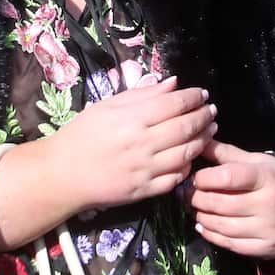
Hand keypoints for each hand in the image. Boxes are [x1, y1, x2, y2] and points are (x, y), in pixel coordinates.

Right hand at [52, 77, 215, 210]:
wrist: (62, 174)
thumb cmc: (82, 134)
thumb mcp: (107, 106)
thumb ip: (143, 94)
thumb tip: (173, 83)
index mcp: (132, 119)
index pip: (174, 104)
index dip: (193, 97)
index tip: (202, 93)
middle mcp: (142, 143)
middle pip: (186, 127)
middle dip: (204, 116)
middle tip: (212, 110)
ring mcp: (144, 169)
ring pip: (186, 153)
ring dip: (203, 140)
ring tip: (210, 130)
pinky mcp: (144, 191)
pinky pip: (175, 178)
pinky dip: (187, 166)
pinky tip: (191, 157)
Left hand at [188, 141, 274, 265]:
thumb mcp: (260, 162)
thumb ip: (227, 154)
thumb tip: (198, 141)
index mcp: (267, 177)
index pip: (230, 176)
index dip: (205, 178)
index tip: (194, 177)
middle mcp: (268, 204)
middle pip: (221, 203)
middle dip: (197, 198)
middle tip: (184, 193)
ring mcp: (267, 229)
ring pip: (222, 226)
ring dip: (201, 216)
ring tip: (192, 208)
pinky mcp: (264, 249)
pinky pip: (230, 244)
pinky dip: (212, 235)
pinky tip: (202, 225)